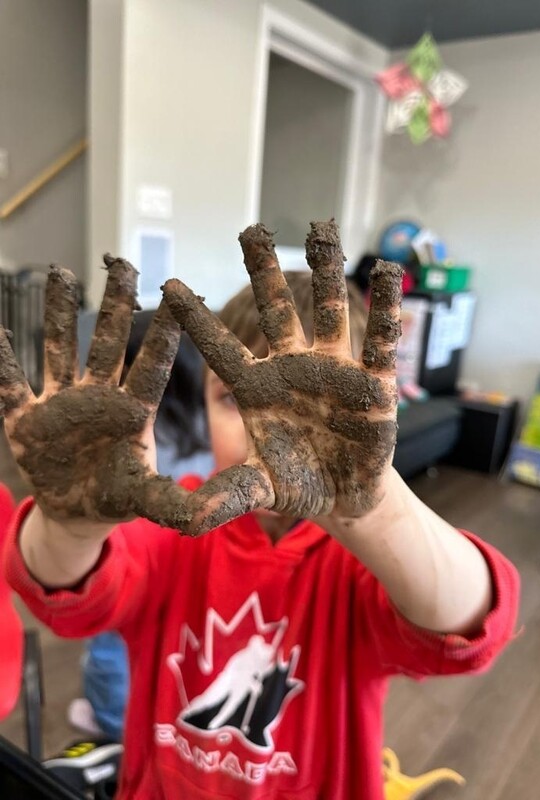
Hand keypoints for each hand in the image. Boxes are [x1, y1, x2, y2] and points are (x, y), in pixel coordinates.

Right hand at [0, 256, 180, 526]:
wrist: (77, 513)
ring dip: (59, 314)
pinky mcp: (26, 419)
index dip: (162, 333)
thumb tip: (203, 518)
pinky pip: (10, 385)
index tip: (176, 296)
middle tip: (123, 264)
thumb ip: (169, 502)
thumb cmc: (117, 497)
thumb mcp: (145, 499)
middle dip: (115, 305)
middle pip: (108, 342)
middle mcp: (98, 397)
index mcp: (132, 411)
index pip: (150, 365)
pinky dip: (2, 361)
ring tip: (62, 274)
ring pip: (61, 349)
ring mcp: (61, 403)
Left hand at [162, 221, 402, 523]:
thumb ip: (225, 496)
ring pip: (326, 313)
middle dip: (265, 272)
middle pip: (276, 312)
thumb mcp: (256, 490)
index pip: (222, 349)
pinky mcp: (372, 383)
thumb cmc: (295, 486)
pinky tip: (386, 272)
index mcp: (257, 388)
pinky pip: (377, 341)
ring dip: (325, 272)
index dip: (197, 320)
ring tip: (321, 229)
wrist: (342, 497)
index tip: (170, 285)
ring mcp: (333, 370)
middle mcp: (292, 369)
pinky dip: (384, 309)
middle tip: (251, 230)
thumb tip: (184, 519)